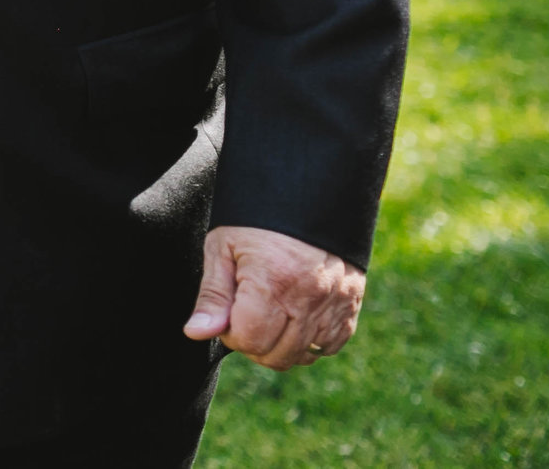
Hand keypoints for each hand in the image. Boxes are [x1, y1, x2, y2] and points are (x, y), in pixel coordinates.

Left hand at [184, 225, 365, 368]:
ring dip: (281, 346)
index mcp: (273, 282)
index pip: (249, 340)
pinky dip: (310, 342)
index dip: (230, 332)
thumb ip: (212, 296)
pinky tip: (294, 316)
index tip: (228, 310)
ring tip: (268, 313)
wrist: (308, 193)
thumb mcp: (222, 247)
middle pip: (276, 356)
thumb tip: (196, 333)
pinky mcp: (352, 306)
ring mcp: (335, 305)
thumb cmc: (256, 219)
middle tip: (245, 313)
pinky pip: (330, 345)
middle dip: (253, 343)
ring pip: (304, 356)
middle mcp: (309, 299)